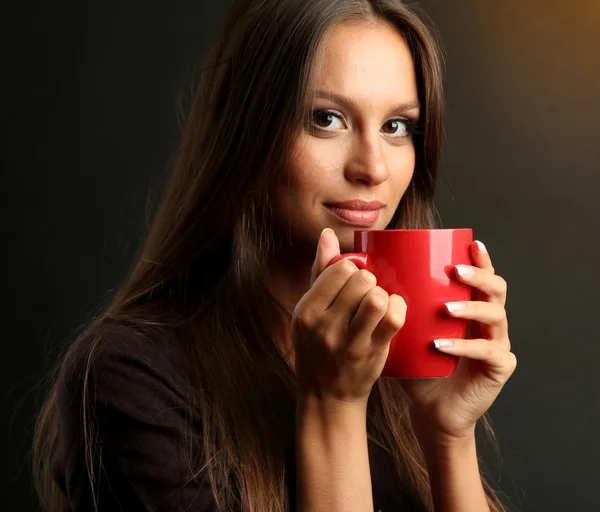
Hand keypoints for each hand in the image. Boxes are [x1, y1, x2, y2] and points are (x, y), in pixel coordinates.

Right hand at [291, 228, 406, 405]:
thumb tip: (327, 233)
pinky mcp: (372, 353)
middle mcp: (324, 326)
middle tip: (366, 292)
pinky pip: (393, 318)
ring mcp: (349, 342)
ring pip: (376, 298)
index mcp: (306, 310)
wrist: (326, 395)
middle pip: (361, 280)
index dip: (352, 269)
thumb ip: (320, 271)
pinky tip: (392, 311)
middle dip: (369, 280)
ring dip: (382, 294)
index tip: (352, 279)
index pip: (339, 269)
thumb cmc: (318, 346)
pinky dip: (398, 308)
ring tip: (377, 302)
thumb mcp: (309, 310)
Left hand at [401, 240, 516, 440]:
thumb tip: (361, 278)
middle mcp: (488, 322)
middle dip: (479, 276)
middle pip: (497, 289)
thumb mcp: (404, 330)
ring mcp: (497, 343)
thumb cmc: (417, 366)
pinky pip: (488, 352)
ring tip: (446, 309)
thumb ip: (391, 306)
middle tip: (455, 271)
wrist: (430, 409)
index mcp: (470, 307)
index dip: (481, 259)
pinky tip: (441, 345)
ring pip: (496, 316)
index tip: (470, 244)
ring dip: (471, 309)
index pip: (482, 276)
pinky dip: (464, 347)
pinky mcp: (499, 367)